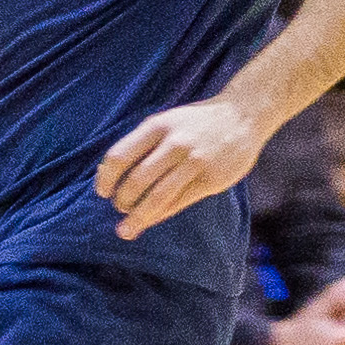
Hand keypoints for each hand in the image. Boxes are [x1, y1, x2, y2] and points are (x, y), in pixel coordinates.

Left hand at [95, 93, 269, 240]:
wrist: (243, 115)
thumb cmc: (195, 123)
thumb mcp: (165, 121)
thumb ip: (141, 144)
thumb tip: (106, 173)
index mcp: (157, 126)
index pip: (119, 156)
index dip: (106, 179)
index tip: (102, 192)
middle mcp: (175, 143)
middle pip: (136, 180)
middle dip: (122, 200)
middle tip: (119, 208)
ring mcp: (195, 162)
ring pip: (158, 196)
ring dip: (138, 216)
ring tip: (126, 228)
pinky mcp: (212, 179)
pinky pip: (179, 202)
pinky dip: (160, 215)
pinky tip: (150, 220)